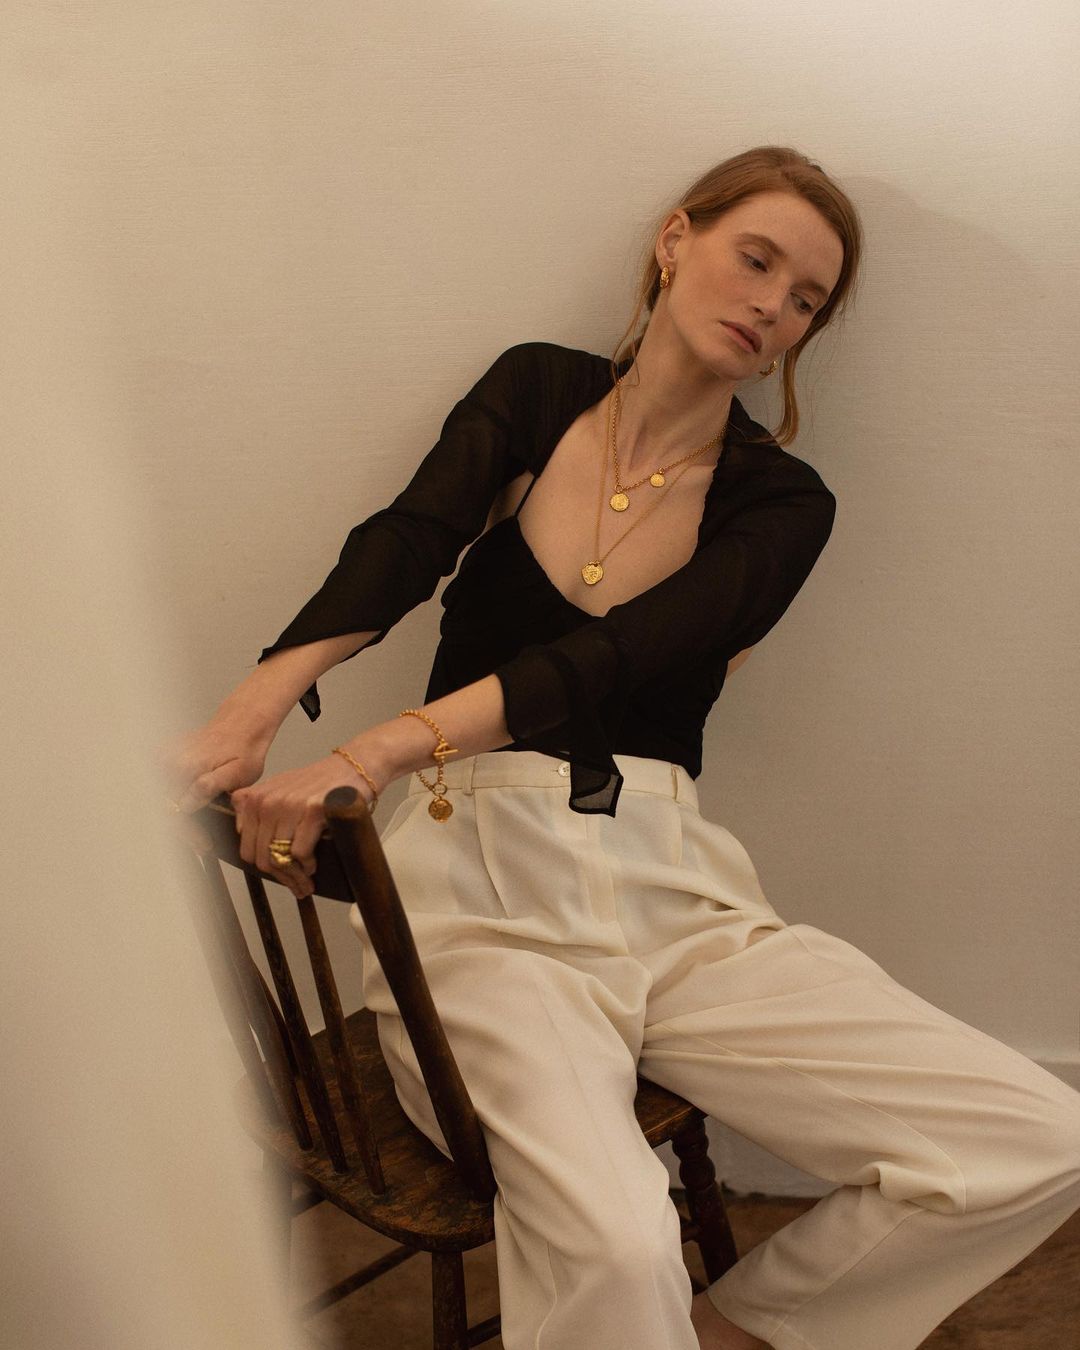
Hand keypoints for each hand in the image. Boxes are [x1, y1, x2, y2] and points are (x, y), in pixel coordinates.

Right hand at [156, 709, 273, 854]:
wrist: (242, 722)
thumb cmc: (245, 748)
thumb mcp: (237, 772)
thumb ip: (209, 787)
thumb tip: (185, 804)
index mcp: (184, 766)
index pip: (176, 811)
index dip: (189, 833)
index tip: (204, 846)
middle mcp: (167, 761)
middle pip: (165, 807)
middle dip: (183, 830)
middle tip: (202, 844)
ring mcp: (162, 758)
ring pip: (162, 799)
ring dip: (178, 817)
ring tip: (199, 834)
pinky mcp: (162, 756)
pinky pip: (162, 786)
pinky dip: (175, 801)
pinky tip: (192, 812)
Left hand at [229, 751, 382, 897]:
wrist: (353, 766)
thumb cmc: (319, 783)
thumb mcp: (280, 787)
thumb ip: (255, 805)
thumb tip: (239, 831)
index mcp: (256, 798)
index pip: (247, 848)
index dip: (264, 868)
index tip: (280, 876)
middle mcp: (268, 801)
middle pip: (262, 857)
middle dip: (280, 878)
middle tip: (297, 886)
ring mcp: (289, 805)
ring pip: (280, 858)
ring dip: (295, 876)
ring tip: (306, 882)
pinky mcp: (313, 811)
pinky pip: (299, 852)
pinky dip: (307, 865)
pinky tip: (314, 865)